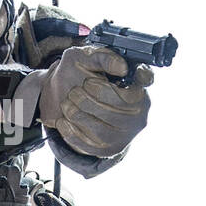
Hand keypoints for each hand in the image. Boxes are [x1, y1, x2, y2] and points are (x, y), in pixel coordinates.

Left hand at [36, 44, 153, 157]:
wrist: (61, 99)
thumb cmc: (80, 76)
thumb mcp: (86, 59)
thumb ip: (103, 56)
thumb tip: (122, 66)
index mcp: (138, 89)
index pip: (144, 82)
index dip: (136, 77)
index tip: (114, 74)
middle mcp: (137, 113)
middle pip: (117, 108)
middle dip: (90, 97)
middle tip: (76, 90)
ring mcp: (124, 134)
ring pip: (102, 129)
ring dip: (78, 114)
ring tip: (68, 103)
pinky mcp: (107, 149)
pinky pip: (89, 144)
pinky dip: (72, 131)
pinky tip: (64, 119)